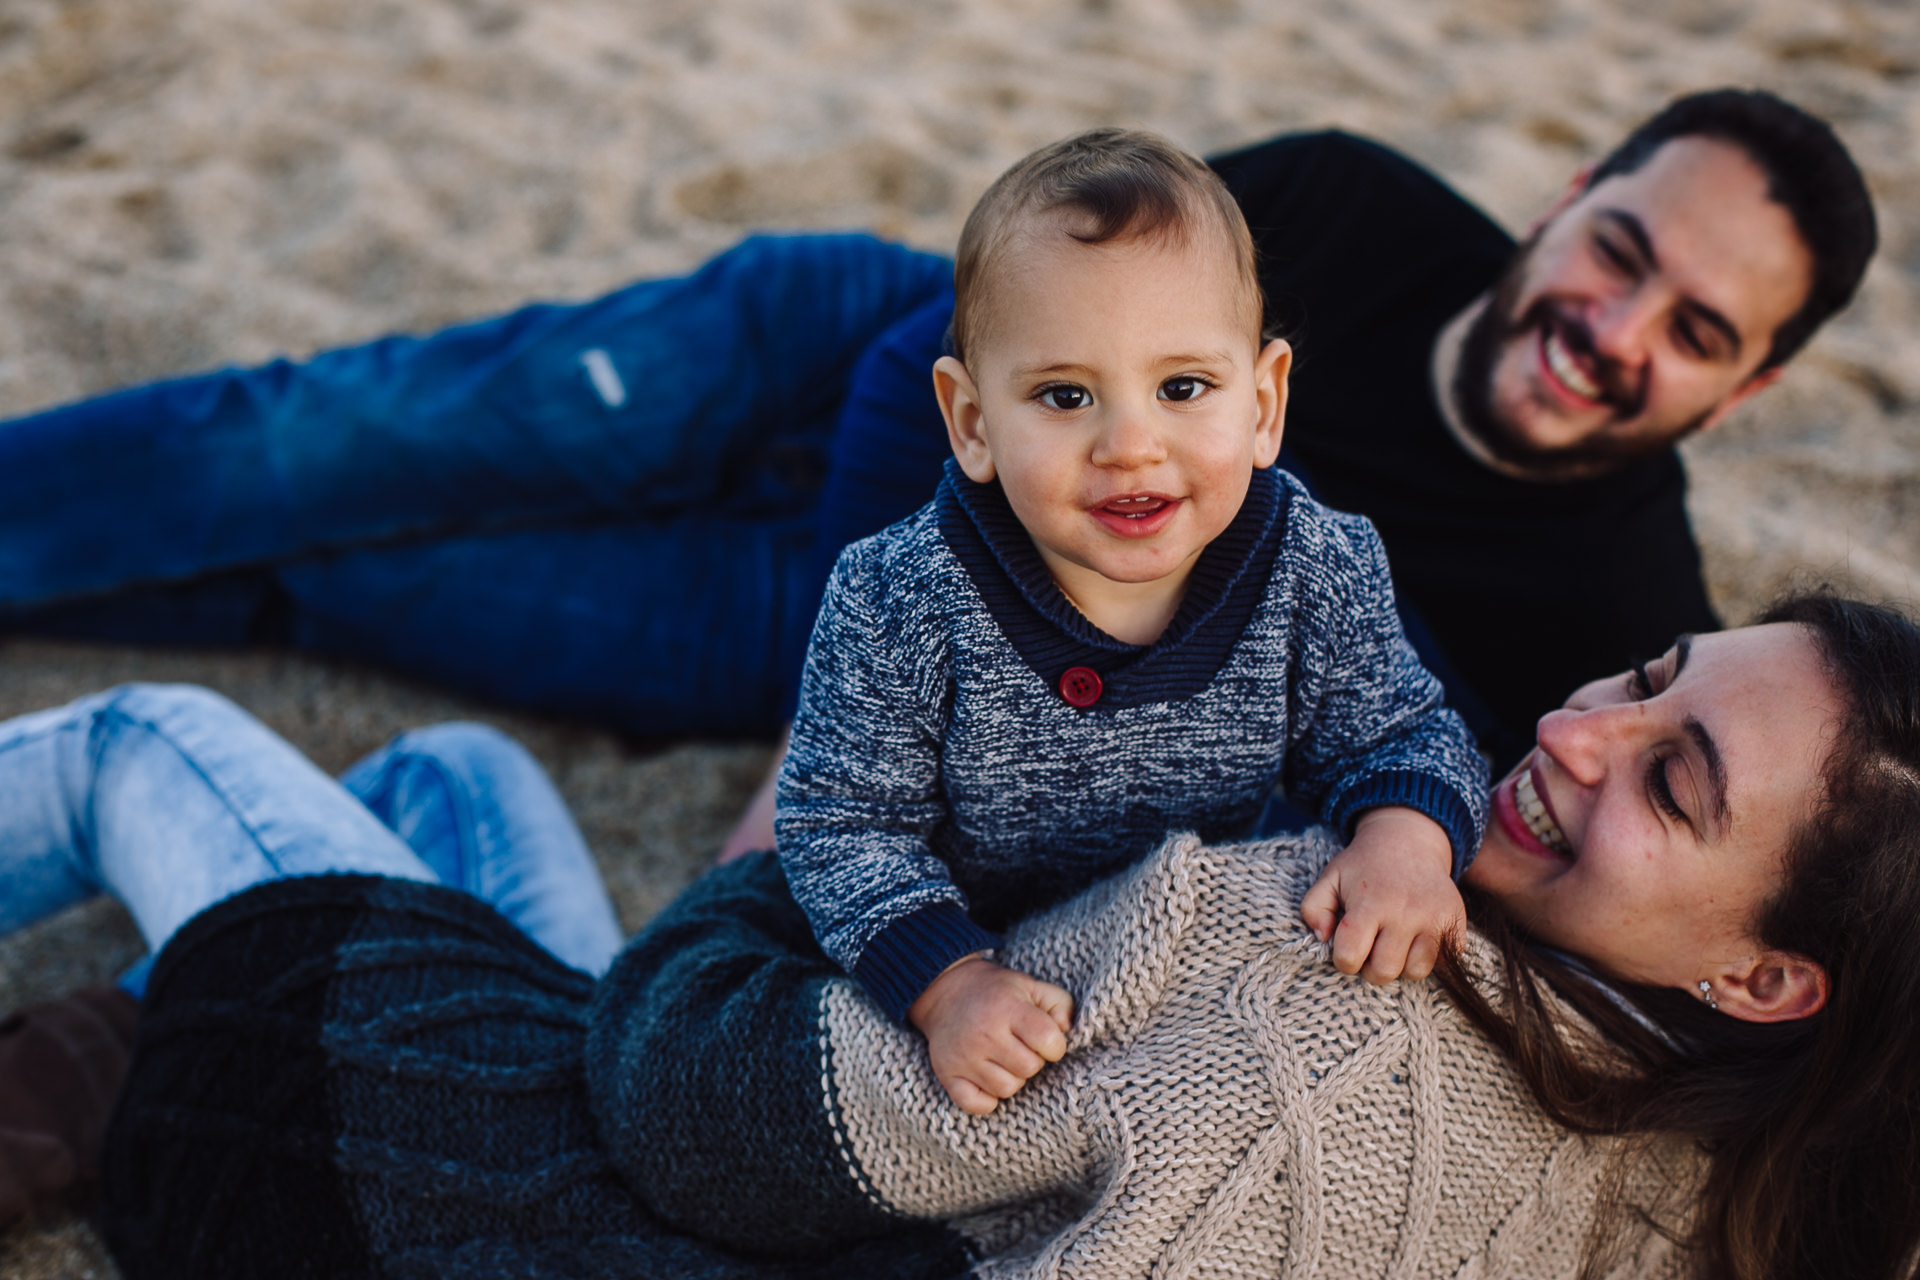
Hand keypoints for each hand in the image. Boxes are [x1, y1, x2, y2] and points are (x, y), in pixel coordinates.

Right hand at [907, 956, 1073, 1114]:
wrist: (945, 994)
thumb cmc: (997, 994)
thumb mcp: (1031, 987)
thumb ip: (1060, 1005)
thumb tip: (1065, 1031)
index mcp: (1007, 1008)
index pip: (1049, 1040)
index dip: (1055, 1045)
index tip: (1044, 1040)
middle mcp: (984, 1033)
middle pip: (1030, 1068)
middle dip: (1032, 1061)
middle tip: (1020, 1047)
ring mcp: (963, 1056)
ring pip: (1007, 1089)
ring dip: (1011, 1078)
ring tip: (1003, 1059)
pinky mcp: (947, 1074)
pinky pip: (978, 1105)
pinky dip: (986, 1099)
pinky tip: (986, 1079)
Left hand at [1300, 806, 1462, 983]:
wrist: (1409, 841)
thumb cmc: (1364, 866)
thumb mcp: (1330, 879)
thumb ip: (1313, 909)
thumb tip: (1323, 938)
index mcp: (1369, 903)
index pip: (1350, 956)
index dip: (1343, 959)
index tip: (1347, 947)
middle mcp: (1405, 912)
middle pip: (1384, 971)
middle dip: (1370, 967)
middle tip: (1370, 947)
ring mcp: (1435, 918)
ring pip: (1416, 972)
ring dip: (1401, 965)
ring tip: (1393, 943)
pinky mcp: (1456, 922)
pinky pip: (1443, 962)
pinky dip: (1427, 957)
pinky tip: (1415, 938)